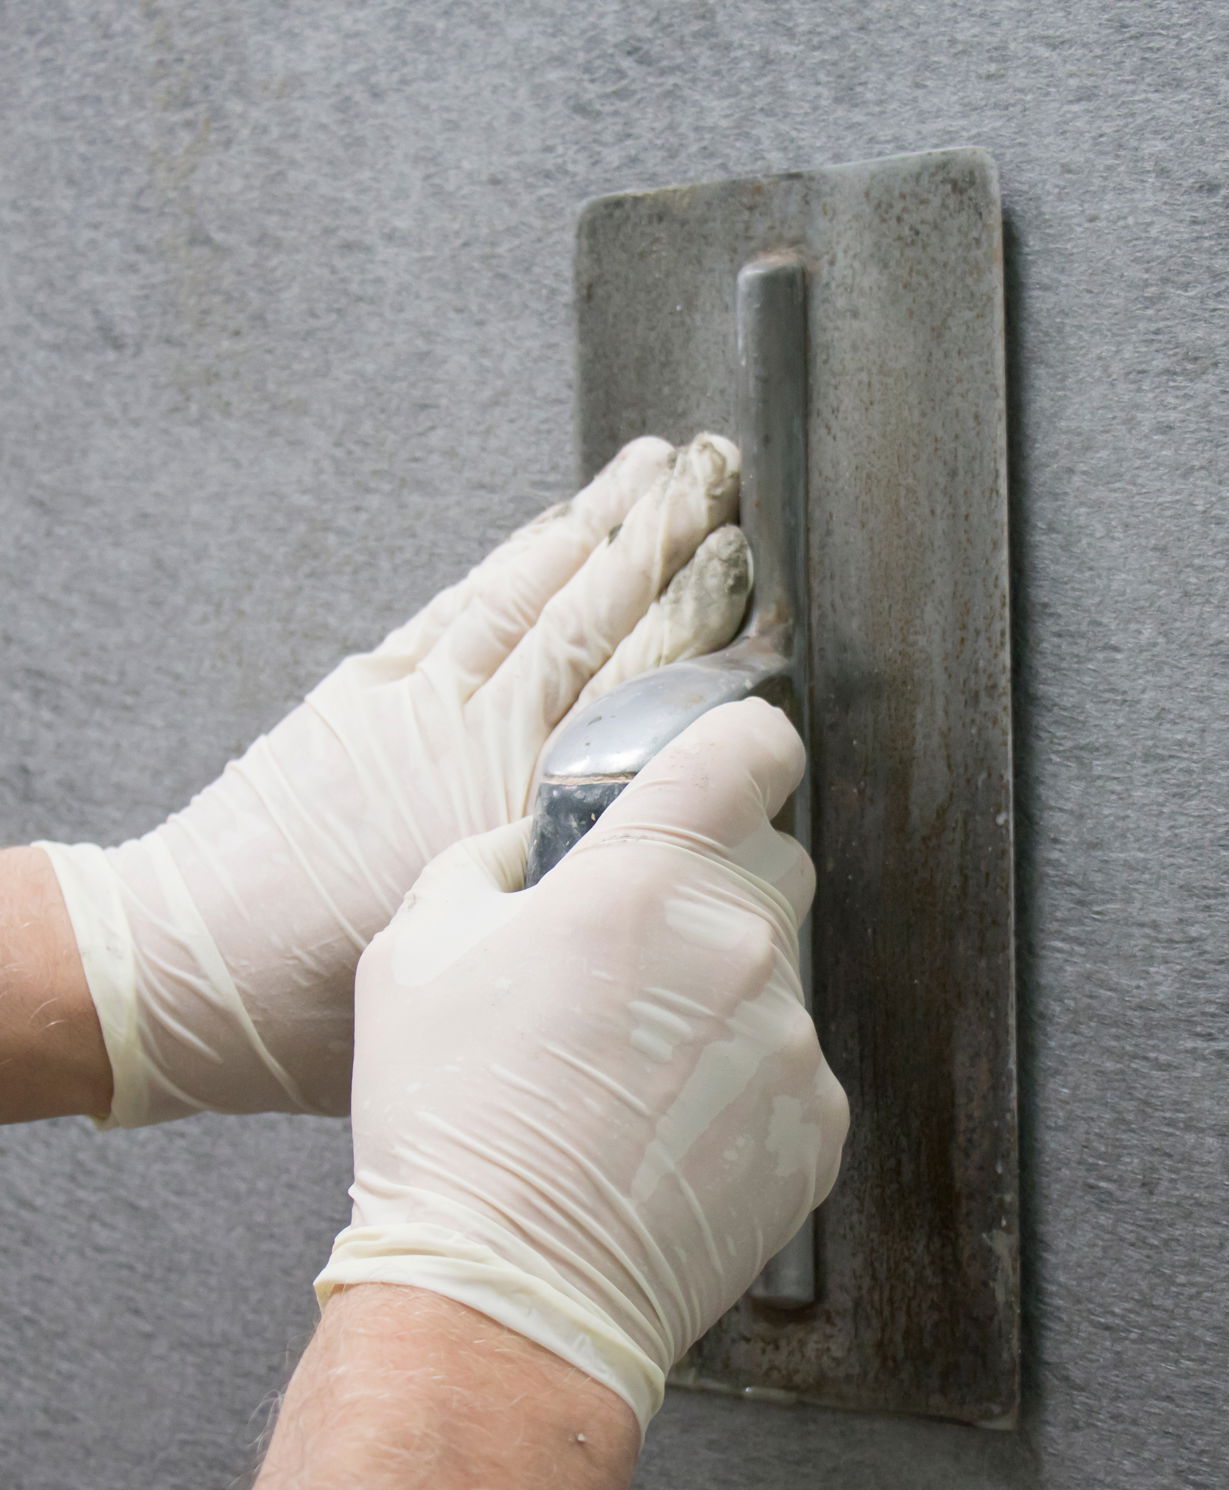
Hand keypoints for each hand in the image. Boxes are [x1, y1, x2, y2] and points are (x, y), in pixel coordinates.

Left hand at [34, 437, 749, 1125]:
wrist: (188, 962)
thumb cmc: (327, 997)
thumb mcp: (478, 964)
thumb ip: (565, 899)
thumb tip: (639, 862)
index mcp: (522, 810)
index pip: (637, 693)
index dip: (701, 627)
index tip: (754, 582)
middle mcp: (484, 737)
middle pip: (599, 619)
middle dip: (671, 544)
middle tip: (728, 483)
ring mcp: (426, 697)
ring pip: (536, 592)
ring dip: (606, 524)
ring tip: (666, 468)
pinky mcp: (373, 683)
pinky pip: (466, 602)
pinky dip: (520, 555)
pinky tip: (560, 523)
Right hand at [315, 699, 848, 1430]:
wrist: (508, 1298)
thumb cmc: (453, 1124)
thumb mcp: (415, 950)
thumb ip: (487, 862)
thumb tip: (530, 851)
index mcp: (648, 875)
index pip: (751, 749)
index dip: (744, 741)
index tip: (736, 755)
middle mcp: (740, 943)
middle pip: (773, 861)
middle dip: (717, 879)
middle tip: (639, 943)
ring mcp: (791, 1039)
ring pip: (780, 971)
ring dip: (724, 991)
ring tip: (634, 1064)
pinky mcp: (819, 1123)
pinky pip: (794, 1065)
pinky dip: (747, 1078)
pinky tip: (668, 1124)